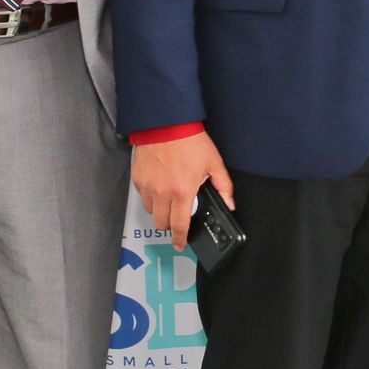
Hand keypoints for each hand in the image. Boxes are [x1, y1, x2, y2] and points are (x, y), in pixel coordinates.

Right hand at [132, 132, 232, 251]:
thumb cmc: (190, 141)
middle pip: (161, 222)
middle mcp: (162, 193)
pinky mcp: (138, 178)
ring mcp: (147, 186)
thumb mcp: (213, 163)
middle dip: (170, 224)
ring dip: (159, 209)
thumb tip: (230, 204)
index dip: (179, 239)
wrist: (166, 123)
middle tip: (177, 217)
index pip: (179, 225)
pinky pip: (142, 195)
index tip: (180, 244)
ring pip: (151, 210)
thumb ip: (223, 187)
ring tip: (168, 197)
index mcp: (182, 192)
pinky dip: (150, 195)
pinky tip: (159, 184)